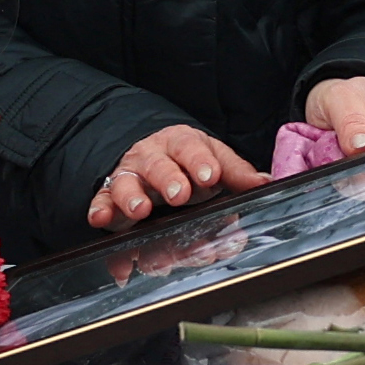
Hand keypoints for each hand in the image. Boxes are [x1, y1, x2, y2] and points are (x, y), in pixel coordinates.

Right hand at [87, 124, 268, 230]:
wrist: (150, 152)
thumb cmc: (187, 160)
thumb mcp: (212, 160)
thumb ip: (236, 172)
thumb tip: (265, 182)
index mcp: (181, 143)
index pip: (191, 147)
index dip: (200, 161)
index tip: (211, 175)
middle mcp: (152, 156)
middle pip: (158, 164)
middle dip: (168, 179)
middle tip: (180, 194)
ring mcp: (129, 175)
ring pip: (126, 182)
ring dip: (131, 197)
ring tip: (140, 211)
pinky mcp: (109, 194)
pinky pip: (101, 200)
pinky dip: (100, 211)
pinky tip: (100, 220)